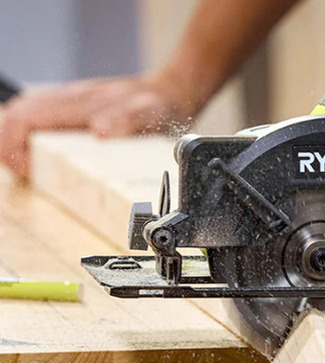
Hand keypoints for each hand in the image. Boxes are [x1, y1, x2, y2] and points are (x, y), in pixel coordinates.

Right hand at [0, 73, 196, 180]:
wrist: (172, 92)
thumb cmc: (161, 105)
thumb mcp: (152, 113)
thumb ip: (128, 118)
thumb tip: (100, 130)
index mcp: (80, 102)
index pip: (25, 118)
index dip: (14, 146)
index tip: (28, 170)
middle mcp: (69, 98)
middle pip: (17, 115)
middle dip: (8, 146)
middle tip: (24, 173)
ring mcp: (70, 99)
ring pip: (26, 113)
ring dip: (17, 140)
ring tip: (28, 166)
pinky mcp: (76, 106)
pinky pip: (40, 115)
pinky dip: (31, 135)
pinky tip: (41, 152)